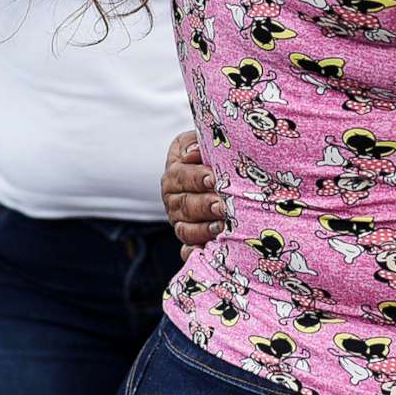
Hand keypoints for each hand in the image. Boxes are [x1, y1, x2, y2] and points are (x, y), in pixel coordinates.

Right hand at [160, 130, 225, 247]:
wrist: (219, 174)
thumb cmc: (213, 154)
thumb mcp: (202, 142)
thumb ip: (196, 142)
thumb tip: (194, 152)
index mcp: (175, 171)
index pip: (180, 176)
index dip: (195, 177)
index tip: (212, 178)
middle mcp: (173, 198)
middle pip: (184, 204)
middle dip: (204, 205)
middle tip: (221, 205)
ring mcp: (180, 220)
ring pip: (186, 229)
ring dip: (203, 228)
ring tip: (222, 225)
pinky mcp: (189, 240)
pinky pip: (188, 250)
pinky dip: (195, 253)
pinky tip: (208, 251)